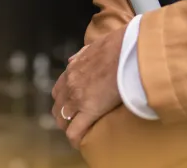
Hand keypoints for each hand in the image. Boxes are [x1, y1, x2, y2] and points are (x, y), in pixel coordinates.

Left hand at [51, 27, 125, 148]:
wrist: (128, 51)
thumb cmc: (118, 46)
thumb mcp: (94, 45)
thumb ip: (82, 54)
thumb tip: (74, 59)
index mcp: (72, 69)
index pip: (59, 90)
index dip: (64, 100)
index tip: (72, 105)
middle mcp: (70, 84)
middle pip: (58, 106)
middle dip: (64, 114)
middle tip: (74, 120)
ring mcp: (78, 98)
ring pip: (63, 120)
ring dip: (69, 126)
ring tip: (78, 132)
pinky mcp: (90, 110)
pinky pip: (75, 131)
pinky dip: (76, 138)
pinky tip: (81, 142)